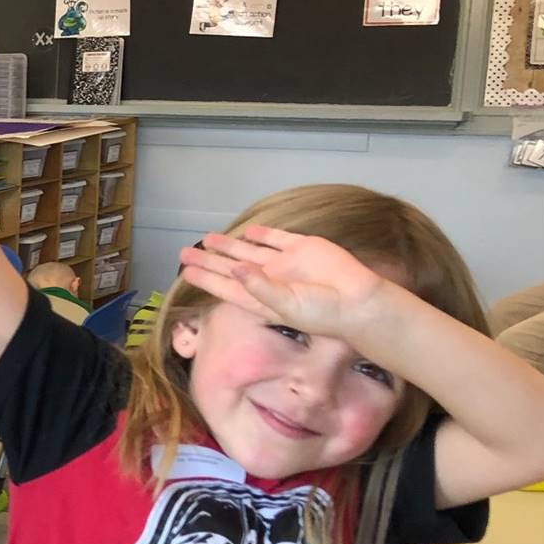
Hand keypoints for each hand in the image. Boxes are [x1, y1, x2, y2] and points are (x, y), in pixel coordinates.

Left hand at [178, 225, 391, 338]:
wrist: (359, 300)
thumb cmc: (322, 312)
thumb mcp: (286, 305)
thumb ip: (259, 287)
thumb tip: (235, 268)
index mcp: (261, 298)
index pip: (225, 286)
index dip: (206, 279)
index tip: (185, 272)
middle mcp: (269, 279)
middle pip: (232, 267)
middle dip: (209, 261)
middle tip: (185, 253)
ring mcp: (286, 263)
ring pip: (250, 251)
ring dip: (229, 245)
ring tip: (207, 238)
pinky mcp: (303, 248)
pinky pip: (277, 239)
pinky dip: (262, 234)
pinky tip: (246, 232)